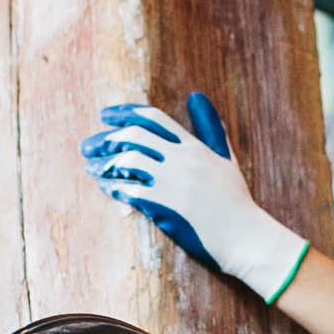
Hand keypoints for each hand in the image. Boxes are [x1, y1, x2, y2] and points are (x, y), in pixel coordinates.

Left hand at [81, 94, 309, 304]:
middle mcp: (181, 159)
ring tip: (91, 168)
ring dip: (103, 164)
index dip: (124, 113)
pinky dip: (113, 187)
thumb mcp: (225, 157)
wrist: (246, 237)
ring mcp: (173, 182)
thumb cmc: (235, 200)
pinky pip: (130, 191)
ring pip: (127, 161)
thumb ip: (210, 126)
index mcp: (193, 146)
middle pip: (134, 136)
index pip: (153, 118)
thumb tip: (197, 96)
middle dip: (105, 139)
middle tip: (88, 147)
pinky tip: (105, 187)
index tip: (104, 116)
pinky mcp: (166, 206)